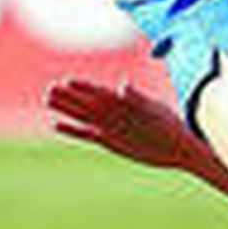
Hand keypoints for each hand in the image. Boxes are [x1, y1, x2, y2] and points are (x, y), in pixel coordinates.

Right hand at [46, 76, 196, 169]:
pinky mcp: (109, 141)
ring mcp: (110, 127)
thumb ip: (136, 98)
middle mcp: (114, 112)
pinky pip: (87, 134)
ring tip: (48, 99)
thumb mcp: (153, 111)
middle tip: (50, 89)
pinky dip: (72, 130)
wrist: (178, 147)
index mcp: (124, 102)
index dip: (84, 87)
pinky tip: (57, 125)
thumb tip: (123, 85)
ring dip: (67, 109)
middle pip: (87, 102)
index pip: (99, 92)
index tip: (68, 81)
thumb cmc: (170, 127)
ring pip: (83, 116)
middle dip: (69, 96)